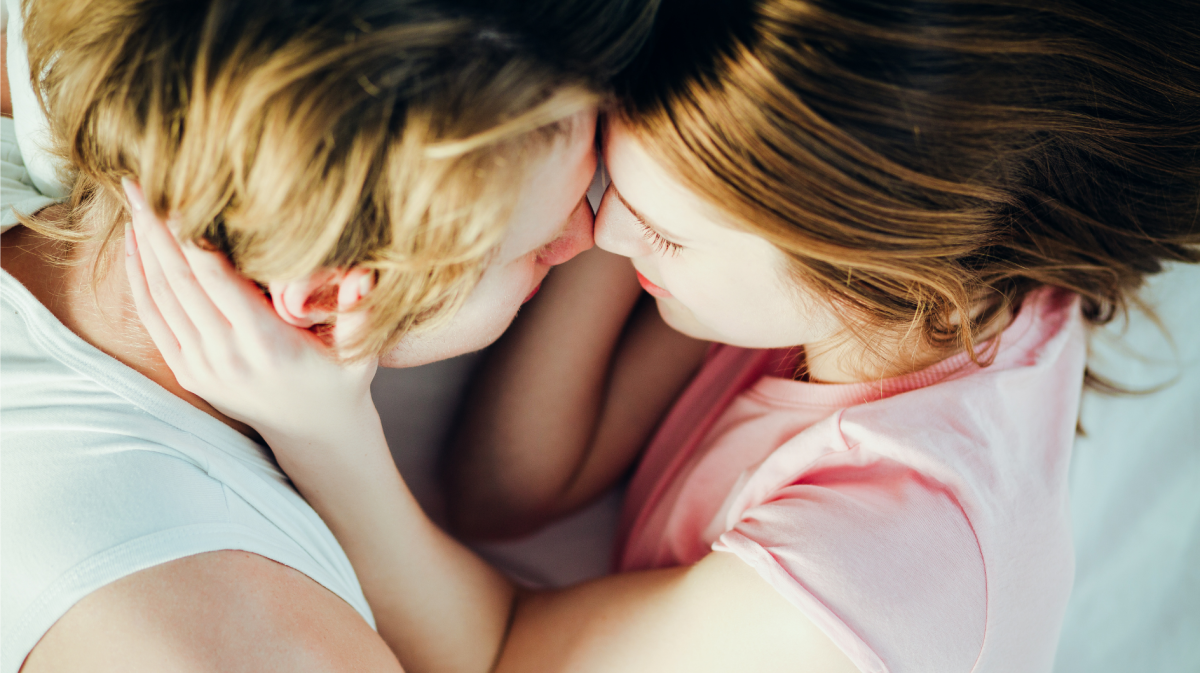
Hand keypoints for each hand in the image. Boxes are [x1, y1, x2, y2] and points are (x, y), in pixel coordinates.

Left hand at [121, 179, 378, 451]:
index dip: (193, 238)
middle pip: (181, 281)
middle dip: (158, 229)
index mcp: (267, 346)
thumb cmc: (341, 381)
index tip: (177, 195)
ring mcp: (202, 366)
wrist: (315, 434)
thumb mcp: (362, 353)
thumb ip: (361, 312)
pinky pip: (153, 319)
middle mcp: (227, 356)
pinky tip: (133, 245)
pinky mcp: (188, 372)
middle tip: (140, 181)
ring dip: (144, 246)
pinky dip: (139, 280)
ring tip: (134, 199)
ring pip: (162, 296)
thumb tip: (365, 275)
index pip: (219, 282)